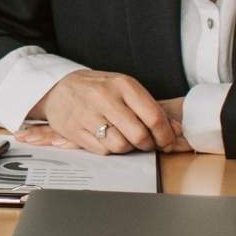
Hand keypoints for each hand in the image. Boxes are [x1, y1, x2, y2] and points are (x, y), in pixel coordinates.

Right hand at [36, 70, 182, 154]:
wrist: (59, 89)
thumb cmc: (99, 90)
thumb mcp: (126, 91)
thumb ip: (151, 109)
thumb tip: (176, 131)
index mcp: (123, 85)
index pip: (153, 116)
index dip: (165, 135)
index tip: (167, 142)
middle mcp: (105, 98)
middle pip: (138, 135)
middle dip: (147, 144)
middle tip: (146, 143)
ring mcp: (87, 114)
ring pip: (120, 146)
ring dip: (127, 148)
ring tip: (124, 139)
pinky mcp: (74, 130)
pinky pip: (102, 151)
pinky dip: (109, 149)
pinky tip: (106, 138)